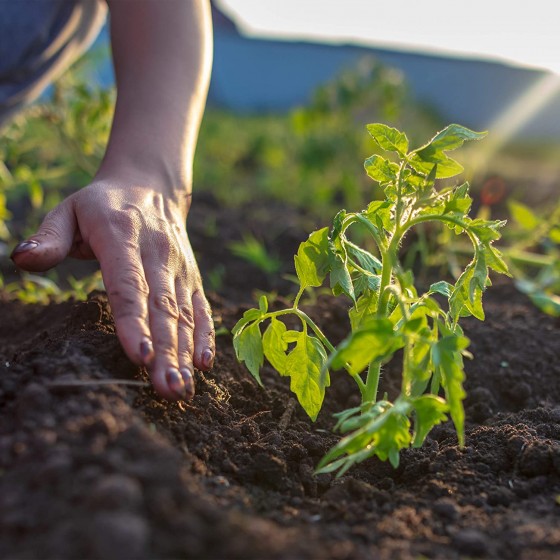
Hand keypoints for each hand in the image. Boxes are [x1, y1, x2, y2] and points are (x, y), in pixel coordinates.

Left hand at [10, 176, 214, 400]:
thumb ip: (50, 236)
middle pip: (162, 308)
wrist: (152, 187)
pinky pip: (200, 309)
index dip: (134, 322)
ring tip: (181, 389)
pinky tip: (203, 366)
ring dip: (184, 354)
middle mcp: (157, 254)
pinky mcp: (192, 278)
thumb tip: (23, 260)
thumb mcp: (69, 210)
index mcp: (123, 237)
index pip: (129, 285)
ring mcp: (179, 268)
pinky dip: (204, 337)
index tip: (141, 356)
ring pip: (183, 315)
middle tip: (167, 389)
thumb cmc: (103, 205)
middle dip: (166, 352)